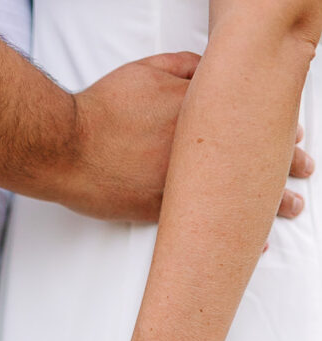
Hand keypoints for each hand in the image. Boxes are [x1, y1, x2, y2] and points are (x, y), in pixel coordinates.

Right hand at [67, 53, 313, 222]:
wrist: (67, 147)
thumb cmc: (102, 108)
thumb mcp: (147, 70)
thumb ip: (186, 69)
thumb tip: (211, 71)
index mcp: (200, 113)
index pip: (252, 119)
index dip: (276, 127)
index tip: (293, 132)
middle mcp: (198, 152)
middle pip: (254, 157)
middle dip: (285, 163)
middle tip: (304, 169)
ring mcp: (181, 184)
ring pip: (238, 194)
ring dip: (270, 202)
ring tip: (293, 207)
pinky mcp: (161, 211)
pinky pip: (207, 227)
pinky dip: (233, 235)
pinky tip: (255, 245)